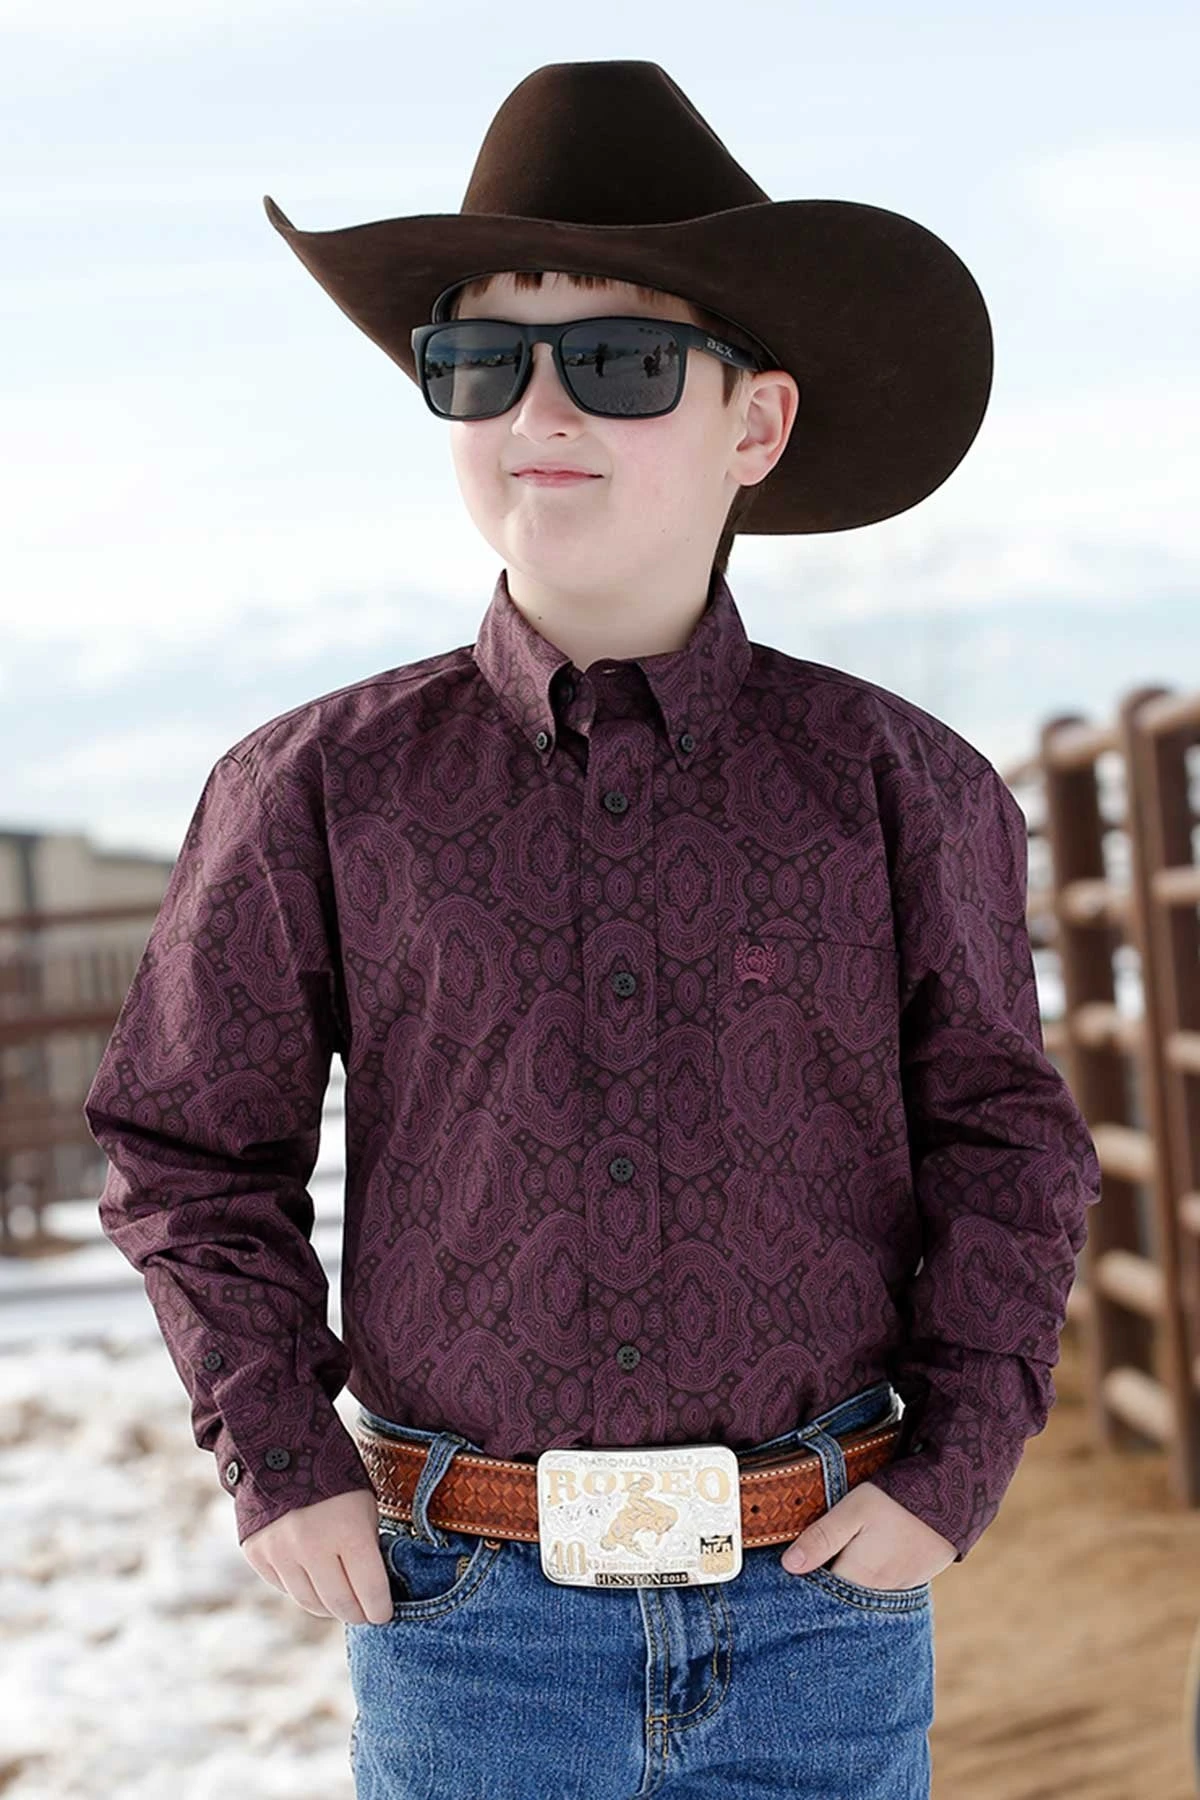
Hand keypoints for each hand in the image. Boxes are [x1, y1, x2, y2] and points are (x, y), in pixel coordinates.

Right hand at [241, 1488, 392, 1623]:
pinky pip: (285, 1588)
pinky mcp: (258, 1554)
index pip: (370, 1590)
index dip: (380, 1609)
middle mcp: (312, 1546)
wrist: (282, 1448)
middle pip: (340, 1604)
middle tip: (364, 1614)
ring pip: (310, 1602)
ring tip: (340, 1602)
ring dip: (329, 1607)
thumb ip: (367, 1547)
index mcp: (348, 1530)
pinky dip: (302, 1588)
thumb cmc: (335, 1476)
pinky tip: (313, 1579)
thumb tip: (370, 1590)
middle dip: (357, 1614)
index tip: (383, 1615)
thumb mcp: (364, 1505)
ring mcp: (281, 1552)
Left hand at [780, 1480, 956, 1587]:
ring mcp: (900, 1587)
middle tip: (811, 1568)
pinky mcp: (915, 1579)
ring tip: (836, 1563)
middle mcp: (880, 1591)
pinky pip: (885, 1589)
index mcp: (859, 1576)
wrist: (952, 1494)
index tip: (792, 1573)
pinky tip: (865, 1563)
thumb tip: (789, 1566)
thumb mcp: (853, 1510)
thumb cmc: (896, 1499)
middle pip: (844, 1598)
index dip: (805, 1583)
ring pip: (865, 1595)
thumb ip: (822, 1538)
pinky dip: (871, 1581)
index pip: (822, 1594)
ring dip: (850, 1585)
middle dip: (826, 1589)